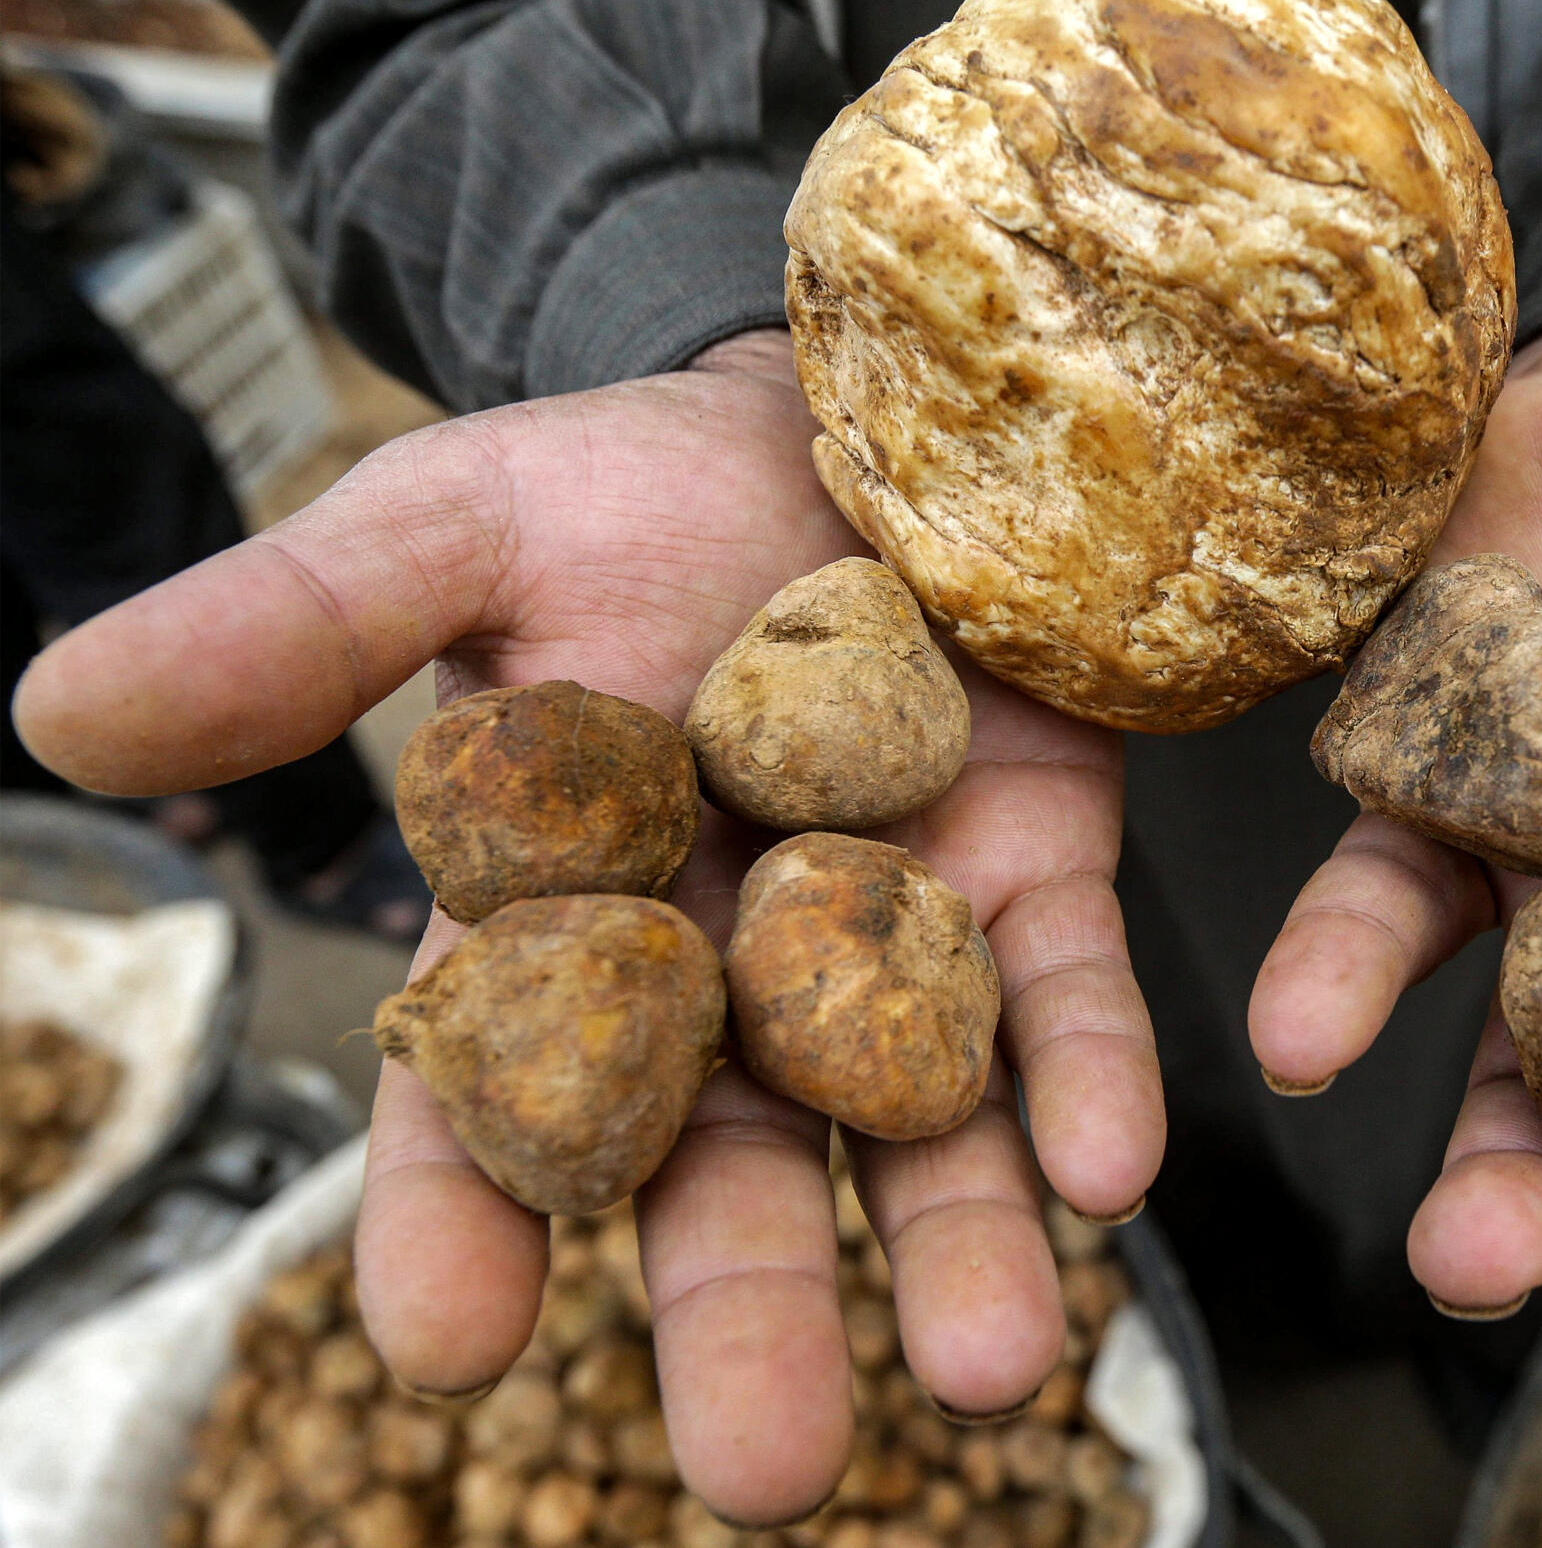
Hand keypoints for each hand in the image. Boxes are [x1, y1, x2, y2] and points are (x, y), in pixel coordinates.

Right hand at [10, 330, 1163, 1523]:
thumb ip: (290, 631)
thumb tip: (53, 711)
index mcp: (556, 930)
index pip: (491, 1105)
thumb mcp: (445, 530)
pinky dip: (1085, 1082)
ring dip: (960, 1246)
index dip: (461, 1224)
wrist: (834, 423)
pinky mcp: (1037, 875)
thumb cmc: (616, 489)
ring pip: (919, 1124)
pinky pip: (1063, 998)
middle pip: (725, 1168)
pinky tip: (1111, 1169)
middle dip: (748, 1312)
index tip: (448, 1351)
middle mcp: (724, 976)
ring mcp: (892, 936)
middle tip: (771, 1476)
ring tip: (993, 1371)